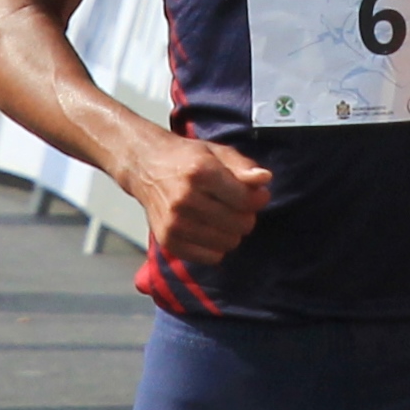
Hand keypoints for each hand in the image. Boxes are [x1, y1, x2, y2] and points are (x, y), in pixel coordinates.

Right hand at [129, 132, 275, 276]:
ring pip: (228, 243)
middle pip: (240, 224)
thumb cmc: (186, 159)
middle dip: (246, 216)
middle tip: (237, 206)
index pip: (246, 200)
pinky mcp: (168, 241)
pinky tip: (209, 230)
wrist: (145, 167)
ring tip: (222, 217)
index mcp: (200, 172)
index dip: (258, 199)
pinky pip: (210, 257)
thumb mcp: (216, 152)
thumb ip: (243, 166)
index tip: (257, 194)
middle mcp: (185, 199)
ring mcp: (174, 223)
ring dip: (232, 232)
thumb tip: (264, 179)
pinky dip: (216, 247)